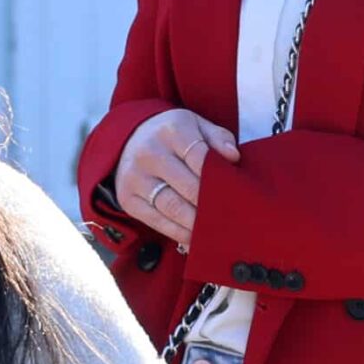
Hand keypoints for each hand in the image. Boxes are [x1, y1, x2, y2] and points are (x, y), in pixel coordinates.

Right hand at [114, 108, 240, 250]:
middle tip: (232, 218)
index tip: (236, 194)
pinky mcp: (127, 198)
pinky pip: (156, 221)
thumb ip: (218, 138)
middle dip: (212, 205)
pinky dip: (178, 233)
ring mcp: (135, 177)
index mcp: (171, 130)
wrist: (129, 140)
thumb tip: (233, 157)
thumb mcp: (196, 126)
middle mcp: (149, 153)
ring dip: (196, 223)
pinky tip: (194, 237)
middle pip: (188, 187)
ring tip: (216, 231)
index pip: (200, 158)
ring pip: (172, 207)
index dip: (219, 178)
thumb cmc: (172, 136)